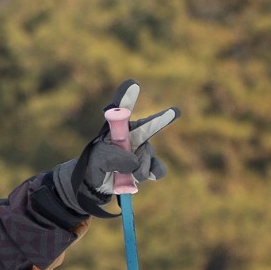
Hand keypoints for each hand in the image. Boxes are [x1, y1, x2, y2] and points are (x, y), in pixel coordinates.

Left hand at [51, 82, 178, 217]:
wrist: (98, 184)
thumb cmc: (95, 165)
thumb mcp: (98, 159)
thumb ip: (115, 157)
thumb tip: (135, 162)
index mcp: (117, 129)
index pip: (121, 110)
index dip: (127, 98)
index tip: (132, 85)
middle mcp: (133, 136)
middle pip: (148, 127)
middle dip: (161, 120)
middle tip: (175, 112)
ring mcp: (142, 150)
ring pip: (148, 156)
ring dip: (140, 168)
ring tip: (129, 174)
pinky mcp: (148, 166)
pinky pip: (158, 168)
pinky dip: (155, 172)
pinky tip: (151, 176)